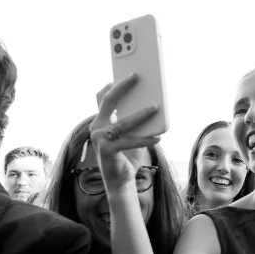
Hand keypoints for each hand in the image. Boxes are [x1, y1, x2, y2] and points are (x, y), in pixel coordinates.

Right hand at [89, 72, 161, 197]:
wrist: (120, 181)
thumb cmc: (126, 154)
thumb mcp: (129, 133)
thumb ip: (133, 119)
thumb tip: (151, 101)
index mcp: (100, 121)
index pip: (104, 98)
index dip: (114, 84)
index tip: (127, 72)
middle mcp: (96, 127)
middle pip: (109, 101)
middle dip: (123, 86)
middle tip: (137, 75)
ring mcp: (99, 139)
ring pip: (123, 122)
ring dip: (141, 114)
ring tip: (155, 107)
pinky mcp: (107, 151)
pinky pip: (130, 141)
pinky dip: (145, 139)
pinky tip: (158, 137)